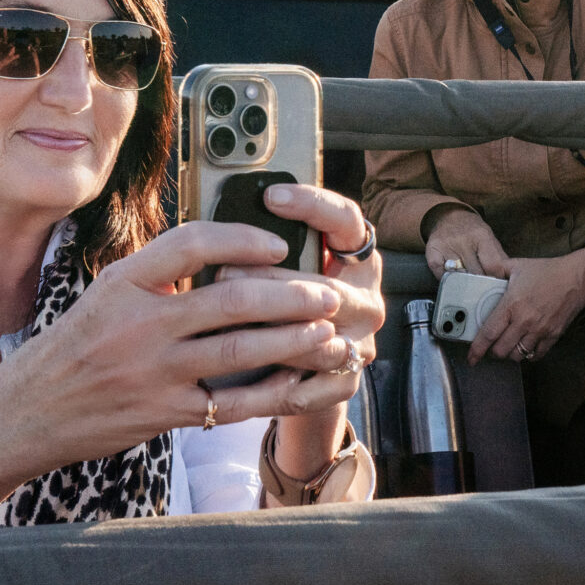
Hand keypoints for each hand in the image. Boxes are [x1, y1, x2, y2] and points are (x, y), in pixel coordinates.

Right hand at [0, 222, 361, 529]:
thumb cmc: (71, 351)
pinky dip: (276, 393)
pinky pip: (233, 402)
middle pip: (230, 300)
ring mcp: (152, 371)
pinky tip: (304, 384)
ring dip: (293, 341)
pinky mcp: (164, 413)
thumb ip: (157, 279)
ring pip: (240, 351)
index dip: (241, 239)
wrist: (26, 414)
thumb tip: (224, 256)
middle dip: (289, 296)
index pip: (190, 244)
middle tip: (327, 292)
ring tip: (330, 333)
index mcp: (123, 283)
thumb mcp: (104, 298)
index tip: (277, 243)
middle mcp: (139, 323)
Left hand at [248, 183, 383, 475]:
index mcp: (358, 258)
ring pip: (314, 341)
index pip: (347, 221)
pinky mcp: (345, 382)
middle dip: (272, 283)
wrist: (305, 371)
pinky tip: (227, 381)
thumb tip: (221, 224)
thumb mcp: (288, 269)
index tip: (271, 196)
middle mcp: (366, 299)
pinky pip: (303, 389)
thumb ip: (271, 250)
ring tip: (218, 328)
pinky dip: (263, 388)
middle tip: (222, 274)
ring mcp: (361, 343)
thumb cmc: (286, 306)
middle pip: (327, 288)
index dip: (312, 206)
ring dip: (265, 337)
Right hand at [425, 207, 510, 280]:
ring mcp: (446, 245)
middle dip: (481, 284)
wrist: (448, 216)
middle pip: (475, 274)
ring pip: (459, 277)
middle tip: (483, 290)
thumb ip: (499, 258)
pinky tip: (453, 279)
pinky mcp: (432, 252)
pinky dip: (448, 282)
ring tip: (469, 285)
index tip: (496, 285)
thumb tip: (507, 280)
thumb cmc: (472, 232)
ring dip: (465, 285)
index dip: (496, 279)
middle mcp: (463, 239)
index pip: (492, 265)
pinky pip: (441, 276)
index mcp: (481, 235)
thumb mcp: (489, 238)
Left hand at [471, 248, 584, 362]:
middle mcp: (524, 321)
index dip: (477, 349)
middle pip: (501, 350)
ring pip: (518, 356)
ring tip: (509, 345)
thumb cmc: (548, 270)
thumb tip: (483, 270)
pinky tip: (526, 346)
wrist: (578, 277)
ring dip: (510, 354)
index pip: (489, 333)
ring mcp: (540, 330)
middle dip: (493, 351)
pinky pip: (536, 355)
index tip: (471, 358)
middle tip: (492, 346)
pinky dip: (529, 354)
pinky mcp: (553, 336)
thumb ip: (497, 268)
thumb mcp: (518, 265)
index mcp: (512, 304)